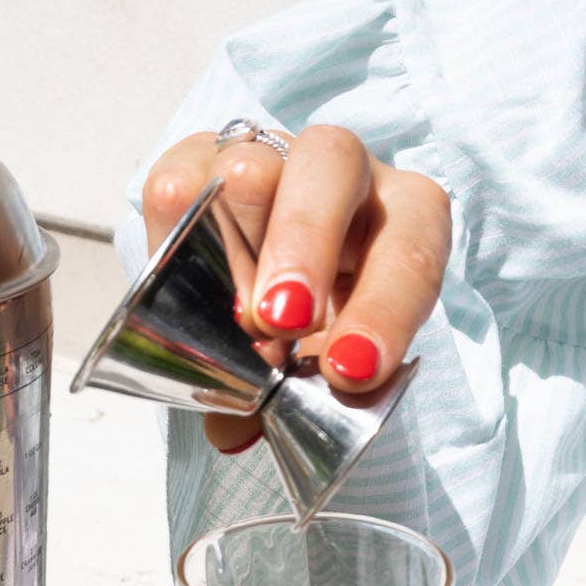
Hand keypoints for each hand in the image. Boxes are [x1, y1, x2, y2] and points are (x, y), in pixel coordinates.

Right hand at [141, 126, 449, 451]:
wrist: (276, 287)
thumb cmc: (323, 329)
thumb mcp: (330, 365)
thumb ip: (301, 399)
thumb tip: (236, 428)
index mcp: (406, 217)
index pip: (410, 249)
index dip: (382, 311)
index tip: (349, 371)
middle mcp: (345, 171)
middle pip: (328, 165)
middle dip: (301, 247)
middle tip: (276, 326)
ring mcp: (270, 156)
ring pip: (249, 167)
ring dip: (232, 249)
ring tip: (229, 318)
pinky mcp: (201, 160)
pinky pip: (178, 180)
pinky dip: (174, 237)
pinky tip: (181, 288)